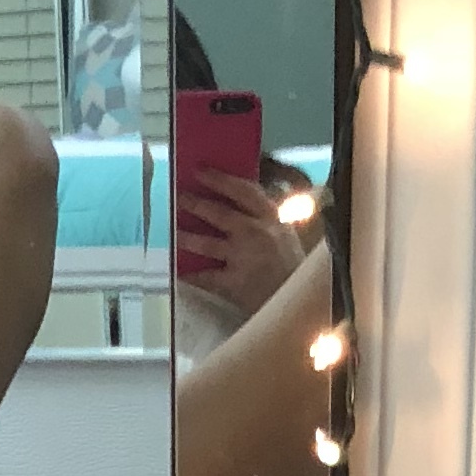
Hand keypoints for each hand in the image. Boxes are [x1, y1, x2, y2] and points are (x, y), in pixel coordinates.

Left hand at [176, 167, 309, 321]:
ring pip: (207, 243)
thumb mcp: (286, 237)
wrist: (300, 303)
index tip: (201, 171)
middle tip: (180, 198)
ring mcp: (243, 257)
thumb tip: (237, 205)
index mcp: (272, 218)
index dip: (220, 179)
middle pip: (220, 213)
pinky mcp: (234, 282)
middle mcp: (256, 233)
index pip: (244, 190)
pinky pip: (206, 276)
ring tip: (176, 233)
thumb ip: (266, 220)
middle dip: (196, 203)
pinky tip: (180, 272)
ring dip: (187, 237)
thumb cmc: (293, 270)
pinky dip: (191, 275)